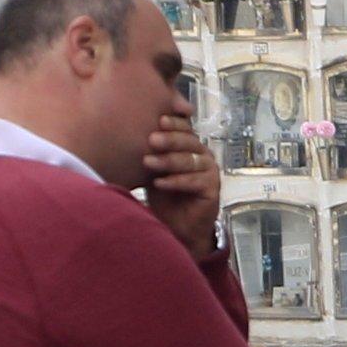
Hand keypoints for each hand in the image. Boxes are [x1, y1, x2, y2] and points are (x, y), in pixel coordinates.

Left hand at [141, 107, 223, 250]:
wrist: (177, 227)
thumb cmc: (165, 197)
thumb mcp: (153, 171)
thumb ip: (151, 153)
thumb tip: (134, 134)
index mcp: (190, 146)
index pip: (184, 128)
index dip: (173, 123)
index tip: (158, 119)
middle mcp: (202, 155)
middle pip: (188, 141)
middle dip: (169, 139)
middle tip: (151, 139)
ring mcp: (209, 171)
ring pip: (189, 160)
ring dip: (168, 161)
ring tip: (148, 162)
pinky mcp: (213, 188)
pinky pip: (194, 181)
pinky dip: (175, 181)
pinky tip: (160, 183)